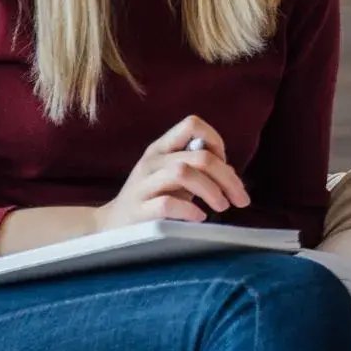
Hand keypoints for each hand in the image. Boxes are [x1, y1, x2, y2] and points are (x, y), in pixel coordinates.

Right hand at [94, 115, 251, 230]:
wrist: (111, 226)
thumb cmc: (153, 198)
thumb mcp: (174, 177)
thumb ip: (200, 170)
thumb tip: (231, 175)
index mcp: (161, 148)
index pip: (191, 124)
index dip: (215, 141)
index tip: (225, 165)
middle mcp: (151, 161)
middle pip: (199, 156)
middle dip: (226, 176)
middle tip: (239, 199)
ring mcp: (142, 185)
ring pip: (182, 173)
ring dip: (211, 190)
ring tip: (221, 206)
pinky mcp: (137, 211)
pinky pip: (166, 204)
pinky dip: (189, 210)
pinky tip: (199, 217)